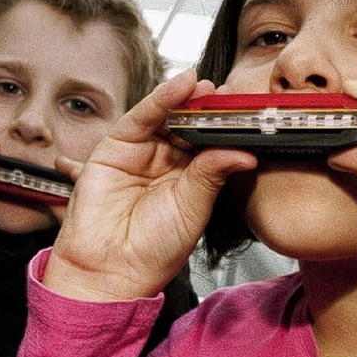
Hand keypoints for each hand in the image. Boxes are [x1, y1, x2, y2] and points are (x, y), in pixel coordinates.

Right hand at [44, 70, 257, 300]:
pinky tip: (181, 85)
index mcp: (190, 177)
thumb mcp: (193, 208)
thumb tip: (245, 153)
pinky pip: (141, 118)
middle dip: (207, 108)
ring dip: (186, 97)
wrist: (112, 270)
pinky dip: (160, 99)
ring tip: (206, 85)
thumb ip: (213, 174)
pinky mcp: (116, 147)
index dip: (224, 126)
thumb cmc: (154, 249)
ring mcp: (142, 153)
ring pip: (166, 116)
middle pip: (188, 124)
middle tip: (227, 94)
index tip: (245, 111)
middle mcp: (166, 162)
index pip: (209, 143)